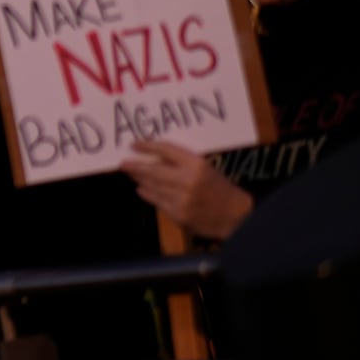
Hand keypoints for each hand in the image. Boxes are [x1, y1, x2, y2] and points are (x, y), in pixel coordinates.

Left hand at [120, 139, 252, 240]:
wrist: (235, 215)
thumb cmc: (219, 187)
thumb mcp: (204, 167)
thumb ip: (180, 162)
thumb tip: (153, 156)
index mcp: (196, 164)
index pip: (165, 150)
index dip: (147, 146)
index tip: (134, 144)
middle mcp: (188, 180)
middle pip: (153, 170)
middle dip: (135, 166)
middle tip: (123, 163)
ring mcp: (182, 199)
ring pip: (152, 186)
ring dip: (139, 180)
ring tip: (131, 174)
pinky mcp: (179, 215)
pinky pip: (157, 202)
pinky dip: (147, 194)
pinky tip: (142, 189)